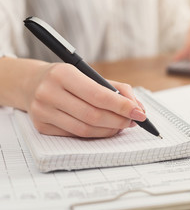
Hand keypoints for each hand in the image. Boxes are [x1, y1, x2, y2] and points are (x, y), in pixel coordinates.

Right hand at [24, 62, 145, 137]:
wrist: (31, 83)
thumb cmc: (66, 78)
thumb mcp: (89, 74)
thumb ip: (116, 88)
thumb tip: (138, 108)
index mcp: (63, 74)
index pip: (99, 95)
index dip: (122, 106)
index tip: (139, 113)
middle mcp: (49, 93)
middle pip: (93, 116)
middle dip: (119, 120)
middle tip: (133, 121)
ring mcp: (42, 112)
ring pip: (85, 129)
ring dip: (109, 130)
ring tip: (121, 125)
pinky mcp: (41, 127)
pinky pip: (75, 135)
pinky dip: (95, 134)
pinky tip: (104, 128)